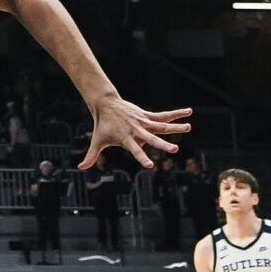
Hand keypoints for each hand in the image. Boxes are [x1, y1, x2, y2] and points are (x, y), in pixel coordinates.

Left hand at [75, 88, 190, 168]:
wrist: (105, 104)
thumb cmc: (102, 125)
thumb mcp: (97, 141)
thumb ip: (91, 156)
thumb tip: (81, 168)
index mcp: (126, 138)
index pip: (135, 150)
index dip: (142, 157)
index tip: (150, 166)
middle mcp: (136, 130)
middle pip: (151, 138)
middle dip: (162, 144)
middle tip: (175, 150)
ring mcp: (143, 122)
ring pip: (161, 125)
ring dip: (175, 126)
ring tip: (189, 127)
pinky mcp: (147, 115)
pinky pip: (163, 115)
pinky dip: (176, 114)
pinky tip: (189, 112)